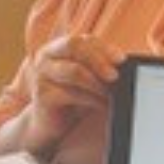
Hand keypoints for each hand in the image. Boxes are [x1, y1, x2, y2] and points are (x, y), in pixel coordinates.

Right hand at [22, 34, 124, 154]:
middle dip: (98, 60)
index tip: (121, 59)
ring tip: (111, 92)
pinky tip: (103, 105)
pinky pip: (71, 94)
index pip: (82, 40)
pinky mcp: (42, 94)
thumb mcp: (84, 78)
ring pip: (74, 71)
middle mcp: (46, 56)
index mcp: (57, 47)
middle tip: (115, 75)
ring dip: (97, 82)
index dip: (103, 47)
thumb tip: (122, 65)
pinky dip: (92, 99)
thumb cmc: (69, 97)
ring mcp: (42, 74)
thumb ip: (97, 67)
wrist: (47, 124)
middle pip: (74, 46)